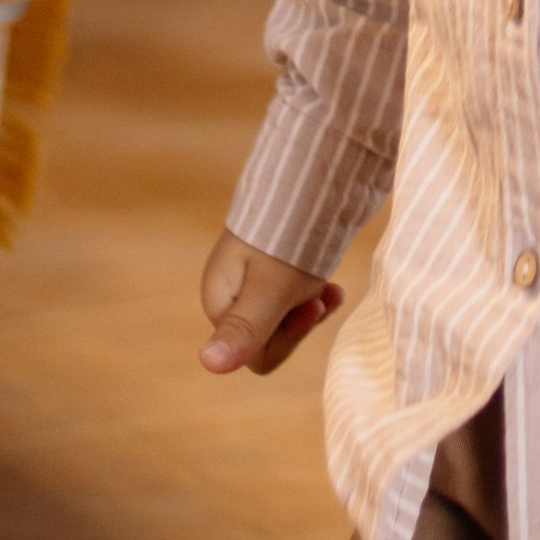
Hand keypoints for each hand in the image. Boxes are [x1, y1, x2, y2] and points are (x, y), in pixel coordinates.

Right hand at [199, 231, 343, 375]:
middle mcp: (229, 293)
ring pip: (284, 318)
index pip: (255, 355)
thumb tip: (208, 364)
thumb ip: (244, 329)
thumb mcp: (271, 289)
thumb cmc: (289, 237)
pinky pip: (291, 297)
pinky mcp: (271, 265)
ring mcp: (249, 278)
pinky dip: (313, 295)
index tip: (308, 309)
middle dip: (300, 322)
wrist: (311, 175)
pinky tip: (332, 286)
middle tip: (322, 296)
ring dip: (310, 308)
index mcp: (219, 301)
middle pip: (270, 338)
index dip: (288, 339)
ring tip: (331, 289)